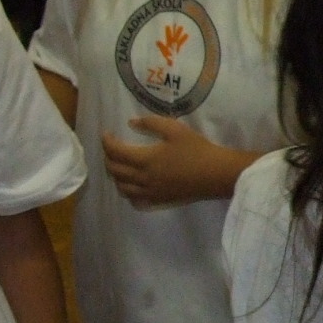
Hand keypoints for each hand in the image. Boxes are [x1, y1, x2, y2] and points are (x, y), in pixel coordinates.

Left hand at [103, 117, 237, 207]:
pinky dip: (128, 191)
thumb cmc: (196, 149)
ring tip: (120, 165)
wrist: (215, 174)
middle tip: (112, 148)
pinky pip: (134, 200)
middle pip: (114, 170)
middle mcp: (143, 178)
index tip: (106, 133)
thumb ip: (150, 123)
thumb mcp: (175, 129)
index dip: (107, 142)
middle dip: (108, 157)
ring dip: (115, 175)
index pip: (115, 152)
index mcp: (145, 159)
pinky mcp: (159, 200)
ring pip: (121, 187)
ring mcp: (150, 192)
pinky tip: (132, 185)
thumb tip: (131, 123)